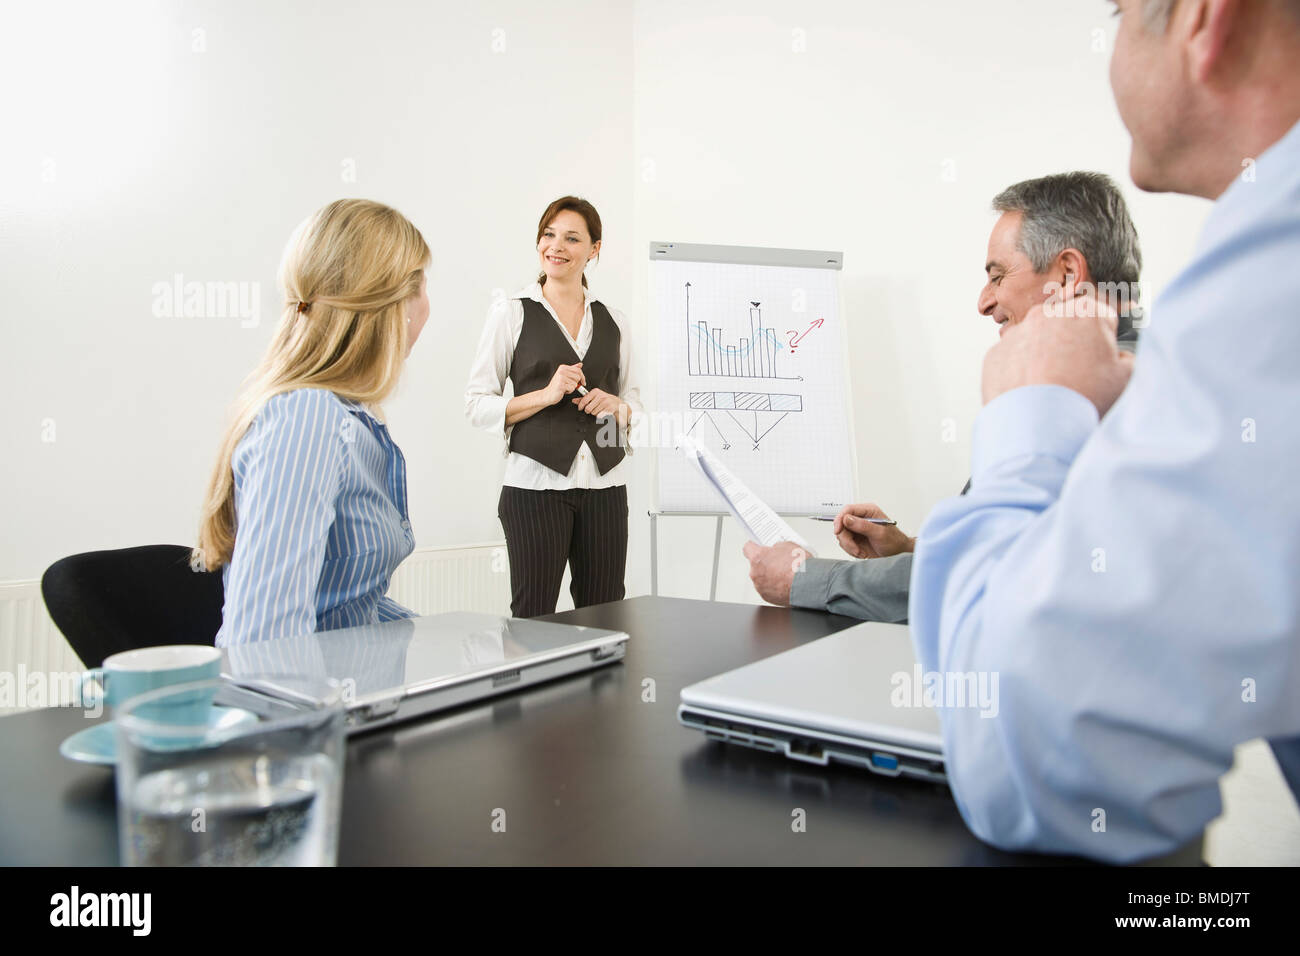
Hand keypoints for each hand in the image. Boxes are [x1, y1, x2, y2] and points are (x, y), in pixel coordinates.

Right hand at [544, 362, 585, 404]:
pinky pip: (572, 388)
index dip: (582, 377)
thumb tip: (580, 364)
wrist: (548, 394)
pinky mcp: (561, 385)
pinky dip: (569, 391)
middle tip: (568, 384)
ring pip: (575, 384)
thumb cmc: (557, 385)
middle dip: (576, 383)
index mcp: (563, 367)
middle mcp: (562, 371)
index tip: (583, 382)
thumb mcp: (565, 375)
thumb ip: (573, 369)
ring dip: (571, 388)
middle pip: (578, 377)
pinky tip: (563, 390)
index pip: (578, 370)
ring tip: (565, 387)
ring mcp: (561, 378)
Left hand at [572, 387, 623, 419]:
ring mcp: (606, 402)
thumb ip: (583, 399)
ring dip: (595, 413)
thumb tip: (574, 401)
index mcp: (596, 392)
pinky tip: (603, 412)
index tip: (580, 408)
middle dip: (589, 410)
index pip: (584, 400)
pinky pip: (600, 416)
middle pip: (588, 408)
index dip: (580, 406)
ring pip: (594, 413)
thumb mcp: (594, 397)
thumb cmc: (604, 400)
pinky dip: (600, 416)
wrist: (616, 404)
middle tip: (592, 409)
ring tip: (599, 409)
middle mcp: (601, 396)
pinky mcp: (609, 409)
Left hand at [742, 540, 808, 605]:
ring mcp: (760, 587)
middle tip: (778, 562)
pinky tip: (786, 584)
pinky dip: (774, 587)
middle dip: (765, 563)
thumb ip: (776, 547)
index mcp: (757, 557)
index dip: (754, 546)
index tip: (757, 546)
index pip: (748, 548)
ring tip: (785, 574)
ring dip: (770, 576)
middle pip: (755, 565)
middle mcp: (755, 573)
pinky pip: (768, 589)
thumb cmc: (799, 565)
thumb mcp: (787, 546)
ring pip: (762, 578)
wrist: (808, 584)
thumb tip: (776, 549)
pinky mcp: (767, 597)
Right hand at [833, 503, 913, 558]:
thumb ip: (863, 525)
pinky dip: (850, 550)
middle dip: (846, 538)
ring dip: (849, 546)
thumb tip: (847, 519)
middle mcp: (861, 518)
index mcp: (868, 511)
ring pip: (842, 535)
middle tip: (854, 548)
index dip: (840, 519)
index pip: (848, 510)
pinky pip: (845, 543)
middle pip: (842, 524)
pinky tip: (861, 552)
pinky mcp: (855, 538)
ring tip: (860, 551)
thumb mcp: (880, 533)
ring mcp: (857, 529)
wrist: (897, 553)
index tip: (838, 531)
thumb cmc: (894, 541)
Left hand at [982, 293, 1133, 416]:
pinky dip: (1020, 373)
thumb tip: (1119, 358)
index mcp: (1085, 312)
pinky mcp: (995, 355)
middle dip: (1072, 346)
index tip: (1102, 358)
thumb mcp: (1126, 378)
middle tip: (1076, 377)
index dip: (1105, 341)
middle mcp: (1047, 314)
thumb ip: (1127, 359)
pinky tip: (1031, 394)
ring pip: (1037, 342)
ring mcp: (1016, 333)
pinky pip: (1012, 360)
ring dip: (1044, 359)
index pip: (1103, 318)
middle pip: (1066, 327)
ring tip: (1052, 390)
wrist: (1037, 426)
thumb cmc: (1084, 399)